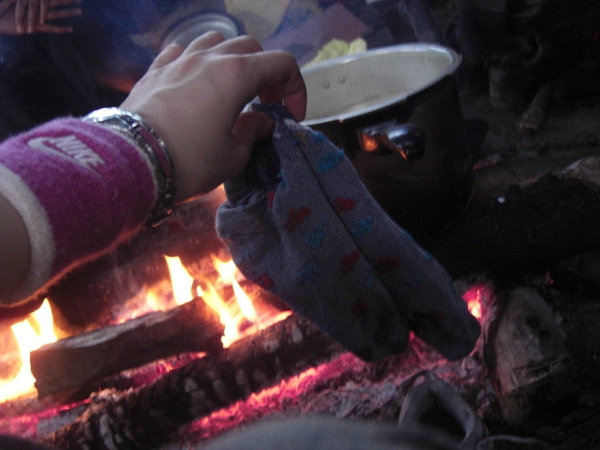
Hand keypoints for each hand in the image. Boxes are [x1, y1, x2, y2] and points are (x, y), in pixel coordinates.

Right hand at [0, 0, 81, 33]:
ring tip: (80, 11)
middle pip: (55, 2)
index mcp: (32, 0)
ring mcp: (36, 16)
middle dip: (68, 0)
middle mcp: (35, 7)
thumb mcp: (16, 1)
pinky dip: (61, 28)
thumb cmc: (5, 11)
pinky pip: (51, 28)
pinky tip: (71, 29)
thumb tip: (34, 0)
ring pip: (56, 13)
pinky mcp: (35, 26)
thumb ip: (26, 0)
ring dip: (68, 12)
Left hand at [121, 32, 306, 200]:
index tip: (290, 116)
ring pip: (214, 41)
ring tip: (229, 87)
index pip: (281, 64)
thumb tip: (261, 122)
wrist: (132, 163)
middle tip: (265, 102)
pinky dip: (196, 63)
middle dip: (266, 72)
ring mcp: (178, 60)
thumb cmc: (190, 160)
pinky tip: (194, 84)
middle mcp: (209, 58)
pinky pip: (181, 52)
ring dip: (230, 60)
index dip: (295, 89)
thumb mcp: (234, 155)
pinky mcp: (154, 70)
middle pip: (250, 48)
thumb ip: (253, 133)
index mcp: (236, 74)